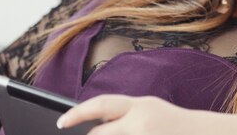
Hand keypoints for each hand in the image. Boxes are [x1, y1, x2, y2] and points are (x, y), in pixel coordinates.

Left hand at [57, 94, 210, 134]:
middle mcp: (140, 123)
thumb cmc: (176, 126)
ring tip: (132, 133)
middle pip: (99, 133)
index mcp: (142, 106)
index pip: (101, 105)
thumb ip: (126, 116)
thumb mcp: (152, 112)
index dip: (77, 113)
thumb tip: (95, 124)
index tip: (61, 122)